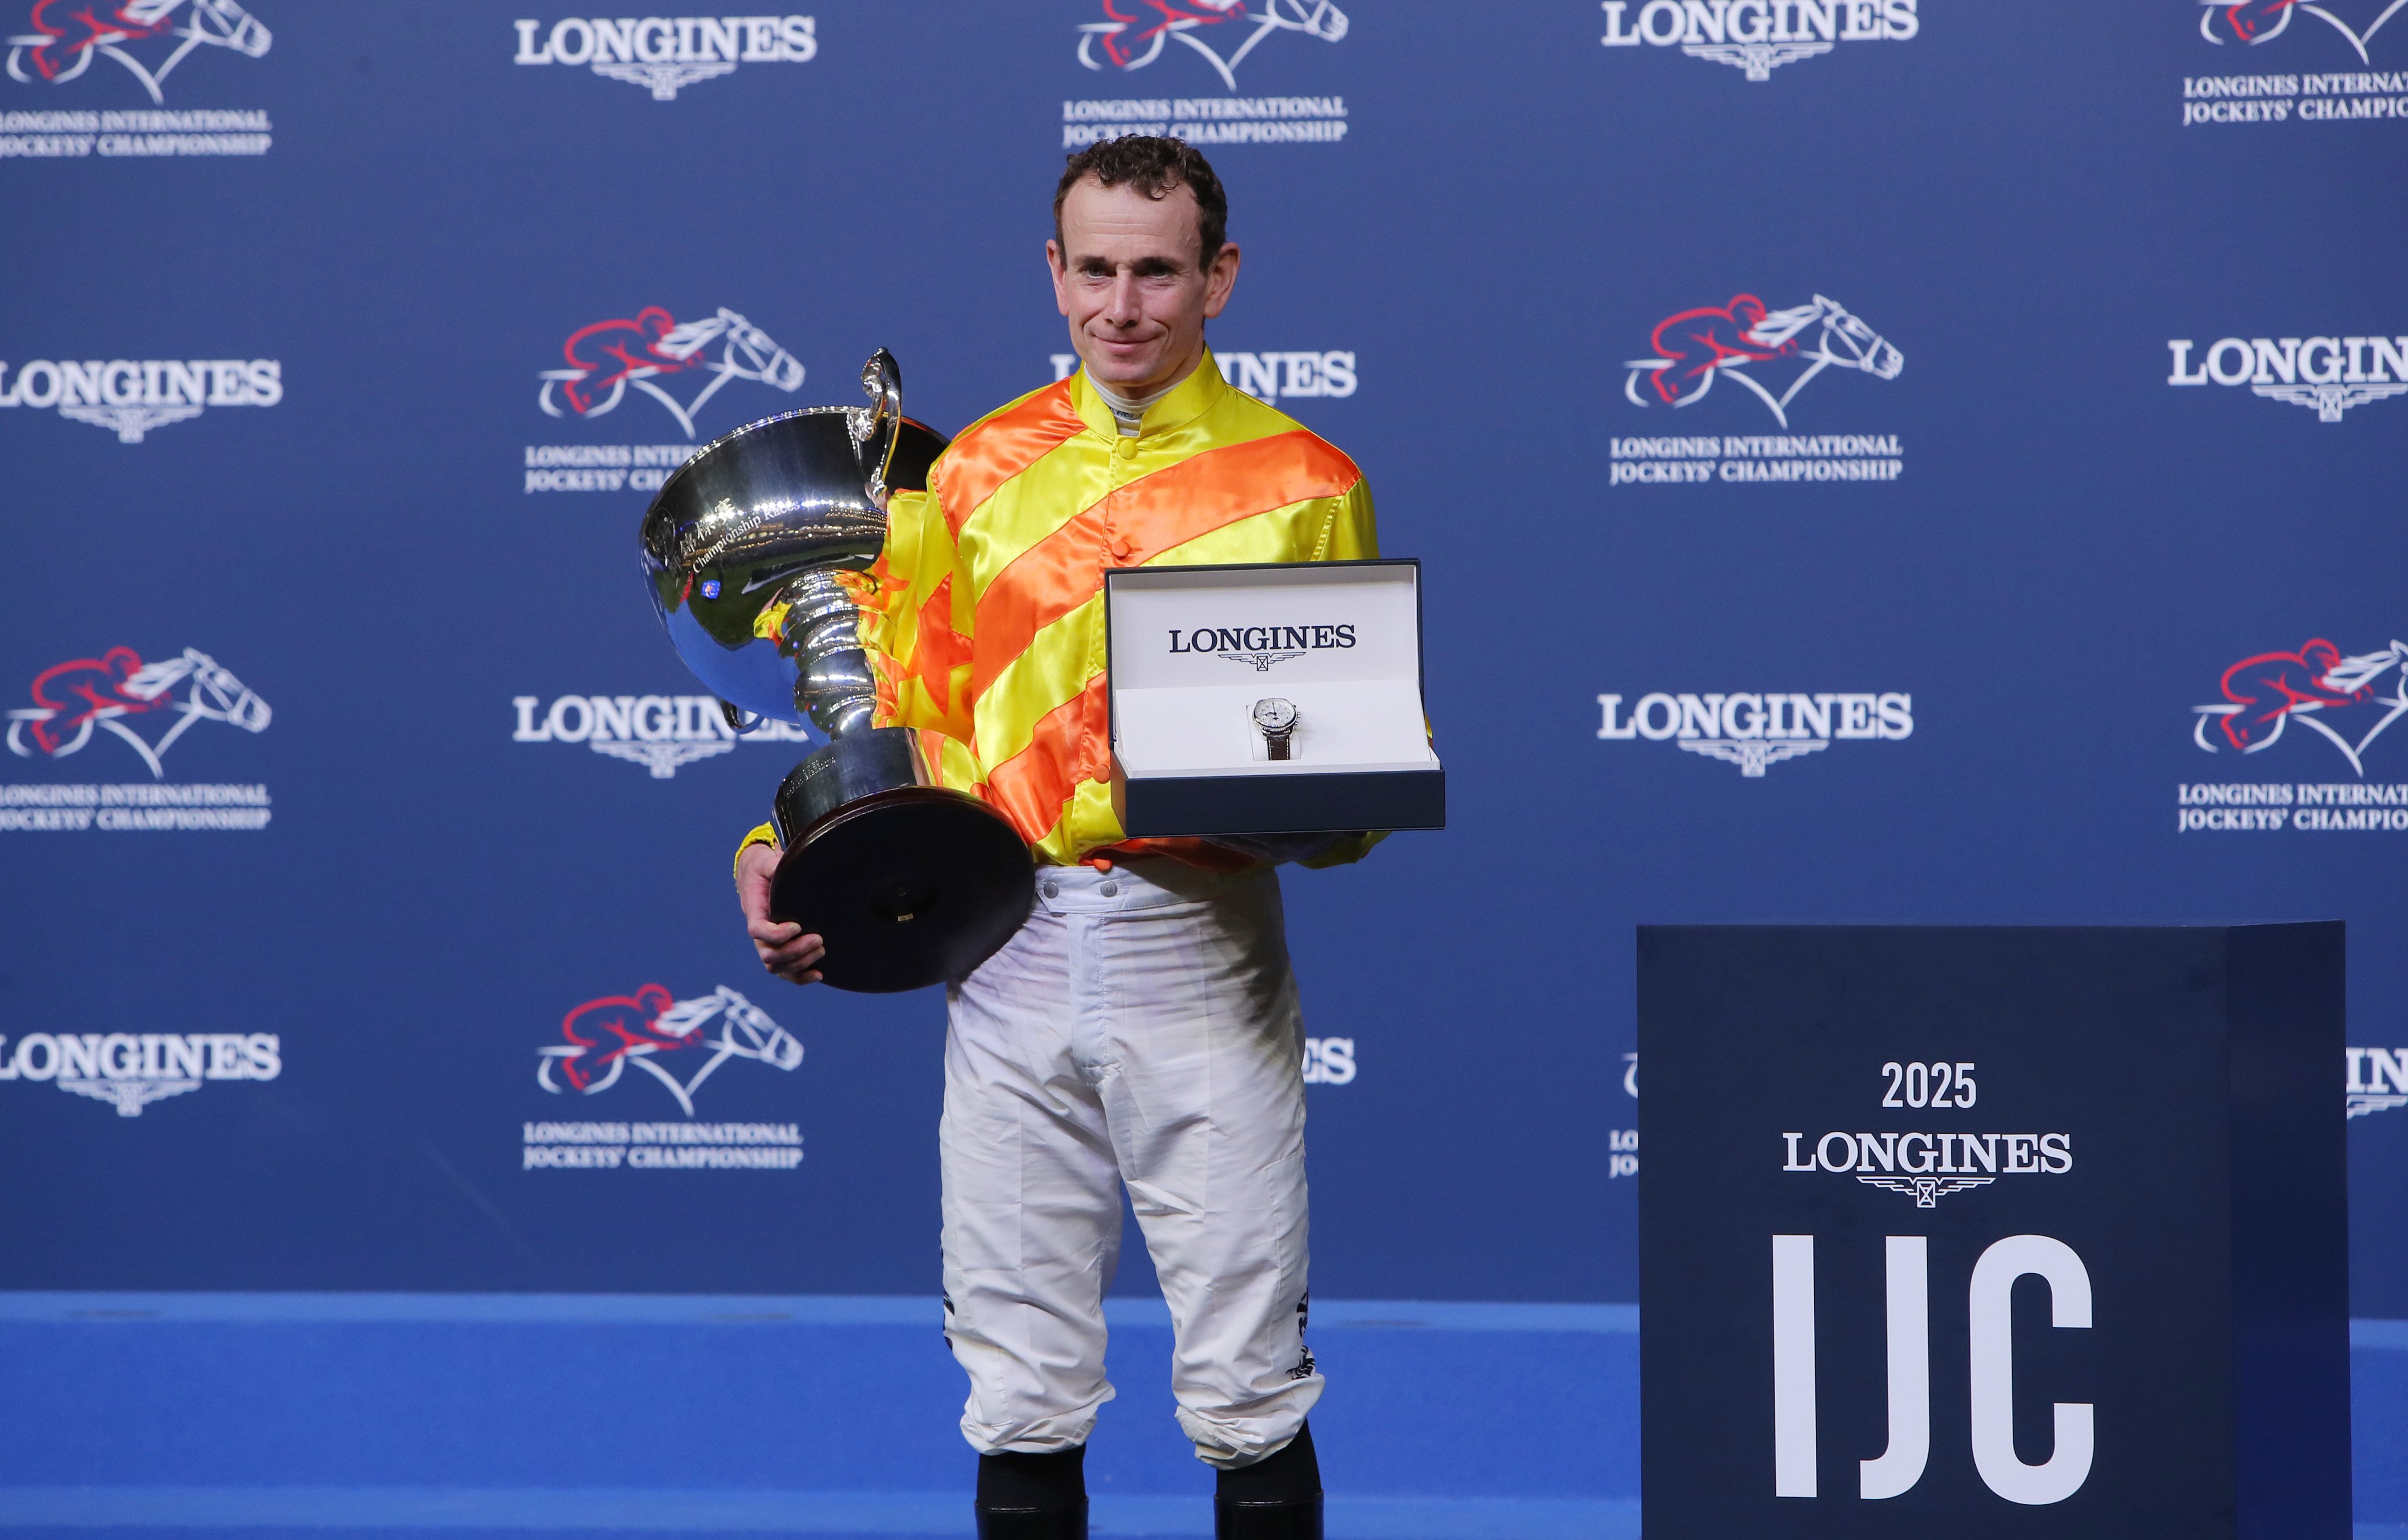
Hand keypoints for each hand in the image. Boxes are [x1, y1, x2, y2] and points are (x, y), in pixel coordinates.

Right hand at [737, 841, 825, 984]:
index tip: (797, 926)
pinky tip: (819, 974)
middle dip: (795, 951)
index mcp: (754, 911)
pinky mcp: (782, 949)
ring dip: (800, 964)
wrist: (760, 876)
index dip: (776, 934)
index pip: (758, 931)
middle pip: (769, 954)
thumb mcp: (765, 862)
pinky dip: (801, 977)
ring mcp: (769, 944)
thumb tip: (783, 862)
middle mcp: (760, 933)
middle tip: (818, 938)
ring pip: (777, 967)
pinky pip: (787, 972)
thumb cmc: (763, 868)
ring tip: (822, 949)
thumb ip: (773, 864)